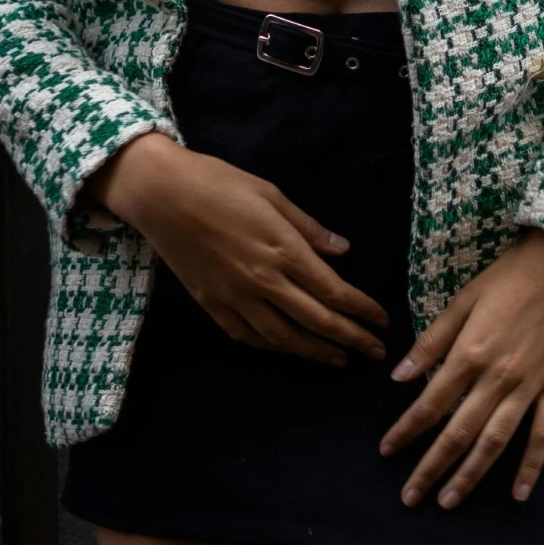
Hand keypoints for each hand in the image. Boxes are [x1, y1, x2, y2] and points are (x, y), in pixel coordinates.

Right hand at [86, 132, 389, 366]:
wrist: (161, 195)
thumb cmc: (219, 184)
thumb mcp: (271, 194)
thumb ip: (309, 228)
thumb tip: (344, 251)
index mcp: (283, 250)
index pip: (334, 292)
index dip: (362, 311)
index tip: (382, 321)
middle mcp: (263, 281)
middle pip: (317, 321)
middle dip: (351, 340)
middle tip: (375, 353)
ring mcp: (235, 298)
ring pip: (284, 338)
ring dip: (316, 352)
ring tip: (339, 361)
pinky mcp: (212, 305)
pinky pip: (248, 337)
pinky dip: (273, 347)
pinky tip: (287, 349)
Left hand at [379, 227, 543, 507]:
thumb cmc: (509, 275)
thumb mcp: (463, 299)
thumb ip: (432, 342)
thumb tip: (399, 377)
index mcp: (470, 352)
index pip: (429, 403)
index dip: (405, 431)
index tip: (386, 452)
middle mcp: (498, 376)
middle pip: (458, 432)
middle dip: (431, 468)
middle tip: (411, 498)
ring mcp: (530, 385)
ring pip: (496, 441)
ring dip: (471, 475)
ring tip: (449, 502)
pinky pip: (543, 434)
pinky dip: (531, 466)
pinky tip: (517, 494)